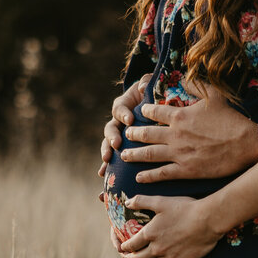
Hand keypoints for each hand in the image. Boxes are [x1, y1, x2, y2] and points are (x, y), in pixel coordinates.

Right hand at [97, 75, 149, 191]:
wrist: (154, 107)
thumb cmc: (153, 94)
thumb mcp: (151, 84)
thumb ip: (146, 82)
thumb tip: (142, 87)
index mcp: (123, 106)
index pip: (119, 109)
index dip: (123, 114)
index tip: (130, 119)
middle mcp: (117, 122)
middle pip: (110, 129)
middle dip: (112, 136)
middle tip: (117, 143)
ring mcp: (118, 135)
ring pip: (108, 144)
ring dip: (106, 151)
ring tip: (107, 161)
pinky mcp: (122, 147)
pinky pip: (113, 158)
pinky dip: (107, 167)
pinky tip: (102, 174)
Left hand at [119, 195, 223, 257]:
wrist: (208, 220)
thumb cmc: (185, 208)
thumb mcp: (161, 201)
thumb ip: (141, 201)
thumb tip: (126, 202)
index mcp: (149, 234)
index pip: (131, 245)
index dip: (124, 247)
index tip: (121, 247)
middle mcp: (157, 248)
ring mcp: (169, 257)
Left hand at [122, 81, 257, 183]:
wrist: (245, 143)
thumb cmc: (231, 119)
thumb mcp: (214, 95)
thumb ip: (195, 85)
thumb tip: (184, 76)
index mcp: (179, 115)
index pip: (154, 111)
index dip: (144, 111)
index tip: (139, 112)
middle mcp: (174, 135)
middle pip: (145, 134)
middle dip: (132, 134)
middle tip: (125, 134)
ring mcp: (178, 154)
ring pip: (148, 154)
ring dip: (133, 155)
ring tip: (123, 155)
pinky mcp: (186, 170)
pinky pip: (161, 174)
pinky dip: (148, 176)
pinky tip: (138, 177)